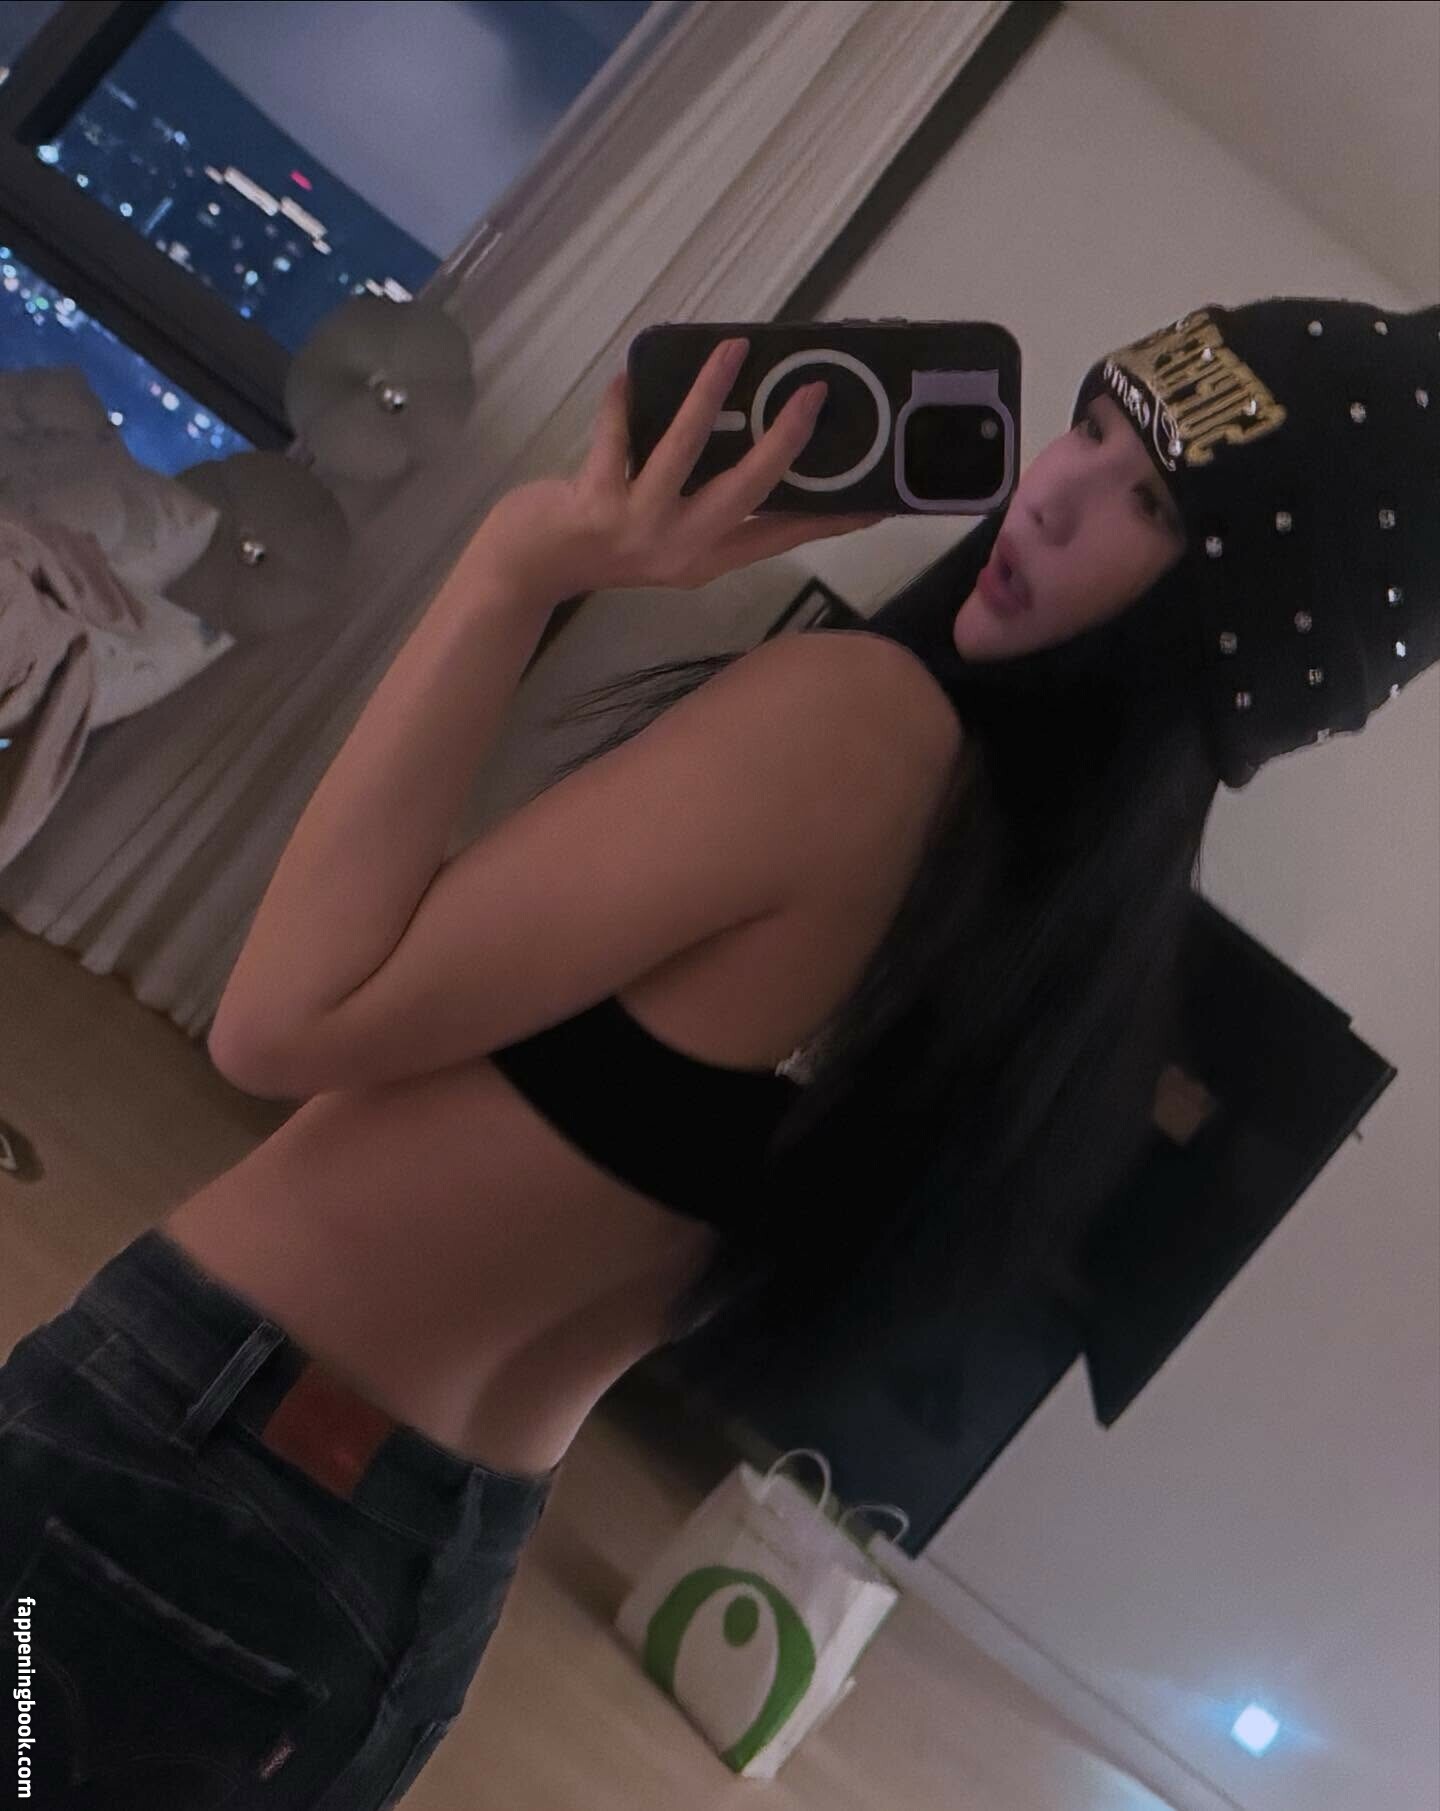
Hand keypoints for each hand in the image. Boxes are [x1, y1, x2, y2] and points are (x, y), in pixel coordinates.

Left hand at [471, 339, 886, 601]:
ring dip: (709, 396)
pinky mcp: (596, 504)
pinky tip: (628, 374)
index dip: (831, 519)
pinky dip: (621, 402)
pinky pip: (615, 438)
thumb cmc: (600, 542)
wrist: (529, 569)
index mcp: (708, 558)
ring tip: (733, 349)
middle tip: (815, 392)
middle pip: (748, 490)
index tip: (878, 500)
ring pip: (685, 452)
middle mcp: (683, 548)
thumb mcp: (667, 537)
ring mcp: (640, 527)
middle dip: (784, 438)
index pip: (782, 536)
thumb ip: (707, 503)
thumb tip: (751, 438)